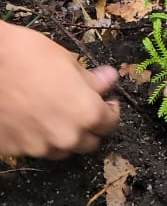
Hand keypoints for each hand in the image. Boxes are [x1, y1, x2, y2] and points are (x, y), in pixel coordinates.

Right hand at [0, 23, 119, 158]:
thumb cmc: (25, 55)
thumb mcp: (66, 60)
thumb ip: (90, 78)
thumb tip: (109, 79)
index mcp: (86, 112)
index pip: (110, 123)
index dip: (110, 111)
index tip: (106, 103)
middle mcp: (66, 135)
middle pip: (88, 142)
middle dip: (88, 127)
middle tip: (79, 109)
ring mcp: (40, 147)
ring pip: (61, 149)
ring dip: (63, 135)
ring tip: (52, 113)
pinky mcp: (16, 150)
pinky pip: (34, 148)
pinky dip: (36, 137)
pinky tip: (29, 118)